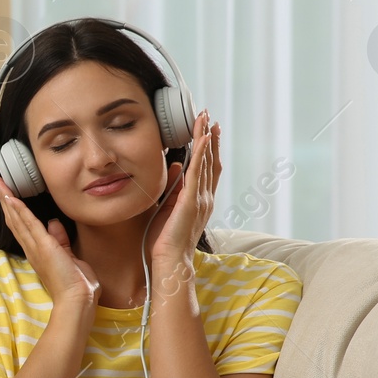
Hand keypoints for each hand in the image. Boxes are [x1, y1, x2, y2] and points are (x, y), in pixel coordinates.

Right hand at [0, 174, 100, 318]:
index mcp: (37, 252)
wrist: (77, 301)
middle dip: (4, 199)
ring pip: (17, 218)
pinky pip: (28, 223)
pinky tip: (11, 197)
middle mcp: (32, 249)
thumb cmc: (76, 285)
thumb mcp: (69, 257)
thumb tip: (53, 223)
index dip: (13, 208)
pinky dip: (18, 209)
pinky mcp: (43, 246)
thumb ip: (61, 240)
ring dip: (7, 199)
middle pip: (13, 219)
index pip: (21, 225)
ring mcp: (36, 247)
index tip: (6, 193)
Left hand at [145, 108, 220, 276]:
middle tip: (209, 116)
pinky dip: (202, 155)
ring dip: (206, 139)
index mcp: (200, 199)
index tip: (209, 129)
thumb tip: (176, 167)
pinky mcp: (191, 201)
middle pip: (210, 161)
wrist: (170, 260)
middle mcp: (205, 197)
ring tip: (206, 119)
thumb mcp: (169, 207)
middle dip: (210, 137)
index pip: (207, 168)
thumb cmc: (166, 239)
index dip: (209, 148)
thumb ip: (175, 188)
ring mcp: (200, 199)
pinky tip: (203, 139)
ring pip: (206, 162)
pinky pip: (198, 173)